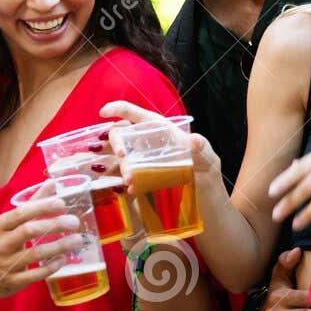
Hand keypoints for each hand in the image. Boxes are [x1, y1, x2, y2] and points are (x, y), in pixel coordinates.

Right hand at [0, 191, 81, 304]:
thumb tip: (51, 184)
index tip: (61, 203)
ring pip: (35, 254)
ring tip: (77, 240)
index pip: (21, 213)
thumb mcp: (5, 223)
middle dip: (54, 225)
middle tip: (74, 222)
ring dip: (58, 246)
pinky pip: (34, 275)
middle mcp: (1, 244)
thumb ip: (31, 204)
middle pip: (29, 231)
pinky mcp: (12, 281)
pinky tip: (63, 259)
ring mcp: (6, 264)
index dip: (41, 207)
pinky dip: (51, 267)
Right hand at [98, 100, 225, 194]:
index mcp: (161, 130)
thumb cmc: (207, 173)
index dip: (118, 109)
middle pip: (122, 134)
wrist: (207, 201)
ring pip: (119, 157)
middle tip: (122, 156)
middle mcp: (148, 144)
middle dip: (116, 141)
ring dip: (116, 165)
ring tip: (128, 178)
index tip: (102, 112)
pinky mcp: (141, 181)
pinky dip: (120, 182)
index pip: (137, 115)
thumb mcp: (208, 159)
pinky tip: (127, 189)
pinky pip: (123, 178)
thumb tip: (194, 141)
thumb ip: (201, 149)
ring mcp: (142, 162)